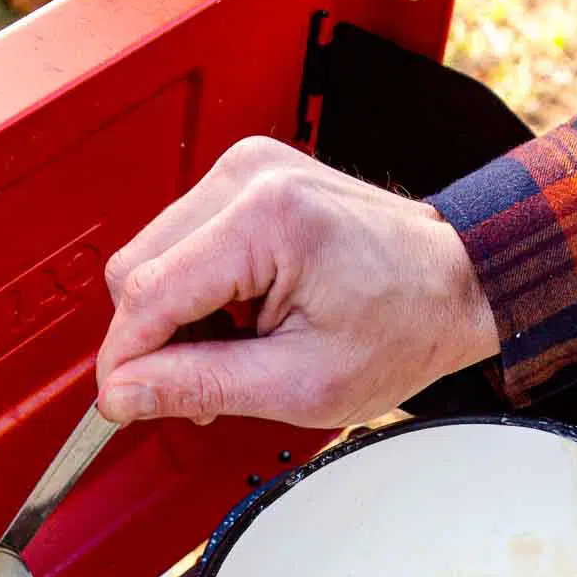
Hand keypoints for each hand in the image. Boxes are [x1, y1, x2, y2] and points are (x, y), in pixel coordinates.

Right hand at [96, 137, 497, 426]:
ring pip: (150, 257)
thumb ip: (200, 385)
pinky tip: (241, 319)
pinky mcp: (247, 178)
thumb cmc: (403, 326)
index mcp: (266, 219)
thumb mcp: (301, 383)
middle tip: (201, 387)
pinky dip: (196, 293)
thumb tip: (123, 395)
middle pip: (136, 269)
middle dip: (154, 340)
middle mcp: (248, 177)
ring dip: (176, 318)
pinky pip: (180, 243)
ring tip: (237, 350)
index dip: (125, 361)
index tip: (121, 406)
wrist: (455, 283)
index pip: (147, 293)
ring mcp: (246, 170)